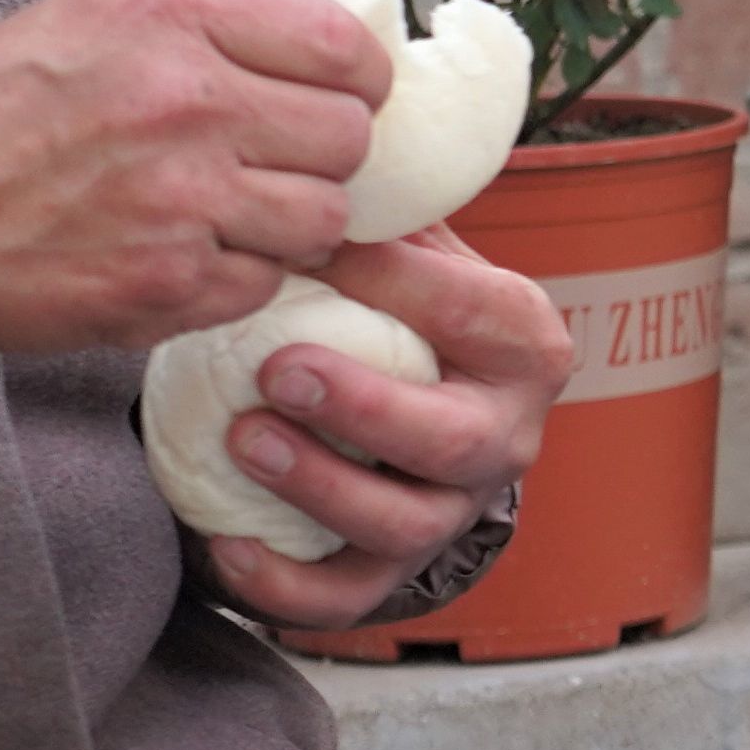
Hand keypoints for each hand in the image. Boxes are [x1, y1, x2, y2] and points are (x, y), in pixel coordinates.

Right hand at [0, 0, 391, 358]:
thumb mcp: (90, 20)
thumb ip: (212, 25)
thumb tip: (336, 49)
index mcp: (166, 10)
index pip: (342, 45)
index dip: (356, 82)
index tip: (333, 101)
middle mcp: (183, 94)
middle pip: (350, 136)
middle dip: (323, 157)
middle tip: (268, 167)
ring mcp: (179, 194)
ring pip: (325, 218)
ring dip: (288, 225)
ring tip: (220, 215)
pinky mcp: (166, 281)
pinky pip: (267, 283)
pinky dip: (235, 280)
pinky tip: (175, 257)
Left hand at [195, 227, 574, 629]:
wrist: (434, 411)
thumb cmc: (411, 313)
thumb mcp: (425, 254)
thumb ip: (391, 215)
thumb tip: (327, 153)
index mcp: (526, 344)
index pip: (474, 311)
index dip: (393, 281)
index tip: (306, 245)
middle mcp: (508, 434)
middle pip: (456, 439)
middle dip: (367, 407)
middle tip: (280, 369)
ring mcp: (455, 509)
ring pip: (402, 523)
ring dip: (318, 486)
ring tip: (241, 439)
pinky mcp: (400, 568)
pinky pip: (348, 596)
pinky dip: (284, 585)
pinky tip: (224, 542)